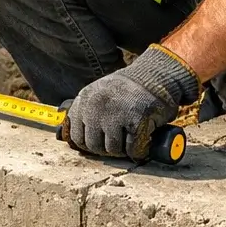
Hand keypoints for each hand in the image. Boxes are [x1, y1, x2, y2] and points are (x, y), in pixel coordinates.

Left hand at [62, 46, 198, 161]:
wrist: (156, 75)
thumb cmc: (128, 88)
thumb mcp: (99, 92)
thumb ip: (86, 109)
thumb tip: (68, 136)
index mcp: (85, 99)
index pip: (76, 135)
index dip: (88, 144)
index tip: (100, 143)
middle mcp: (96, 107)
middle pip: (93, 145)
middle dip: (106, 149)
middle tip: (118, 145)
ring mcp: (116, 114)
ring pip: (112, 149)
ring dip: (123, 151)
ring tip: (130, 142)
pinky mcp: (136, 121)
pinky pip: (133, 149)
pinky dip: (139, 151)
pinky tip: (142, 144)